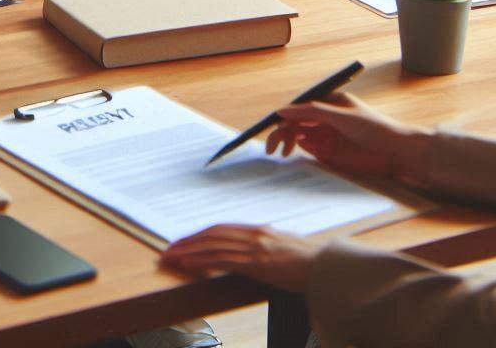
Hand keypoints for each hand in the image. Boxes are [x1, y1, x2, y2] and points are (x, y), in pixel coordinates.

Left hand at [160, 224, 317, 292]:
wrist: (327, 267)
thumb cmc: (310, 262)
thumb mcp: (283, 248)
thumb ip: (264, 246)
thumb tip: (251, 251)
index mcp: (259, 231)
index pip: (220, 229)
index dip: (199, 234)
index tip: (184, 241)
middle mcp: (253, 234)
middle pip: (211, 234)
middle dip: (187, 242)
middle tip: (169, 250)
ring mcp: (254, 247)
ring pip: (211, 245)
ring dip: (187, 251)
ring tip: (170, 258)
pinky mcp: (256, 262)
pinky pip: (221, 259)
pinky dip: (200, 261)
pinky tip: (188, 265)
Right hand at [264, 95, 428, 186]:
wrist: (398, 154)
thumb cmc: (376, 129)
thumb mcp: (342, 116)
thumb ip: (312, 112)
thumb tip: (282, 111)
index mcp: (329, 103)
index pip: (299, 107)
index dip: (282, 116)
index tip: (268, 126)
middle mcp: (325, 118)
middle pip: (295, 123)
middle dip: (281, 133)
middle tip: (272, 147)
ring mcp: (326, 136)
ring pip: (298, 137)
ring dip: (286, 143)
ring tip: (281, 153)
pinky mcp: (329, 153)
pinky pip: (307, 150)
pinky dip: (297, 152)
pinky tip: (292, 155)